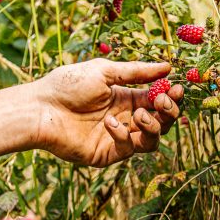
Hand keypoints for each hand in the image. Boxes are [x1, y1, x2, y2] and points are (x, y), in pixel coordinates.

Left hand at [34, 59, 182, 166]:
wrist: (41, 108)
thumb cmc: (68, 85)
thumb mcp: (105, 72)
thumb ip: (137, 72)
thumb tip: (167, 66)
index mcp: (126, 98)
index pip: (157, 100)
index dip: (170, 96)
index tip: (177, 88)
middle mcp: (126, 118)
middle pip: (161, 121)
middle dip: (168, 112)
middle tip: (162, 102)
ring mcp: (118, 137)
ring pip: (151, 140)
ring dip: (152, 126)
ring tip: (139, 115)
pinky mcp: (108, 153)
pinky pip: (129, 148)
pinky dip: (124, 135)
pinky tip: (109, 123)